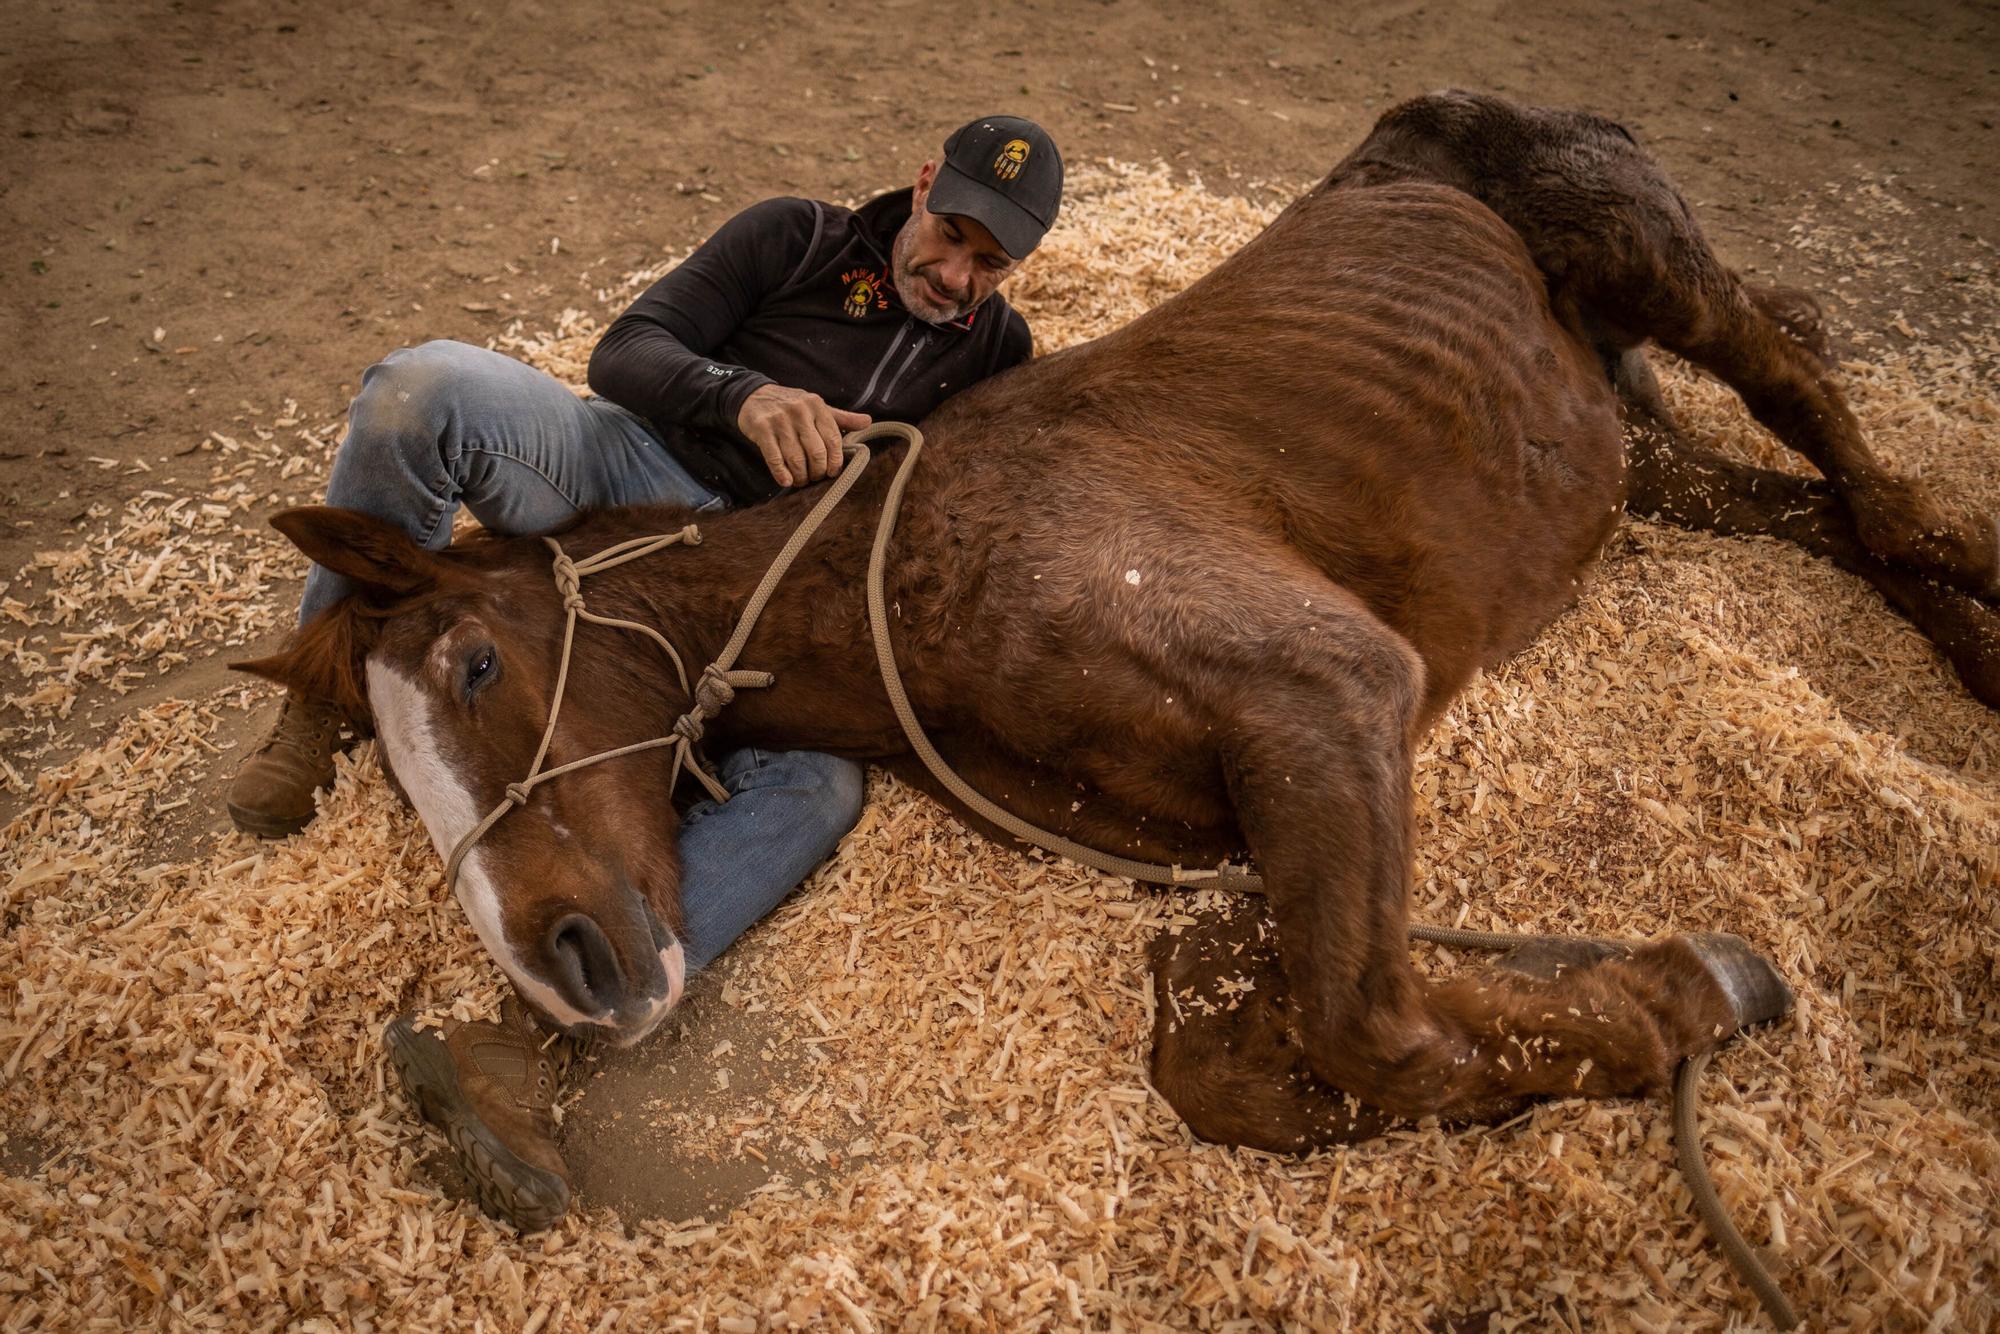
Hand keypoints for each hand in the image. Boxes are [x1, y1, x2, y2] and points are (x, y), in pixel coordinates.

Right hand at [735, 384, 871, 487]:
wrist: (753, 395)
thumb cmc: (790, 405)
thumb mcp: (817, 407)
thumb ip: (842, 418)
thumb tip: (868, 422)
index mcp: (817, 406)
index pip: (833, 439)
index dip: (835, 461)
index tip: (832, 472)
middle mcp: (800, 411)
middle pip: (816, 452)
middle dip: (818, 472)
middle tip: (815, 477)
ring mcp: (780, 420)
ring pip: (796, 458)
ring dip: (800, 476)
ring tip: (801, 480)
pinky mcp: (761, 429)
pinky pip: (775, 458)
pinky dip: (782, 474)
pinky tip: (786, 481)